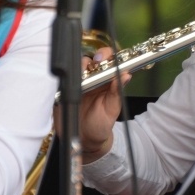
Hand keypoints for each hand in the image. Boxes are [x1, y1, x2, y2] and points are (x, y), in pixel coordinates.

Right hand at [74, 47, 130, 162]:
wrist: (83, 139)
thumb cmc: (101, 124)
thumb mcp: (111, 109)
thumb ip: (117, 92)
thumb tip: (127, 75)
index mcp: (107, 81)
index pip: (110, 61)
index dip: (108, 56)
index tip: (106, 59)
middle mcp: (94, 78)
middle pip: (93, 59)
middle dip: (95, 57)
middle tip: (96, 63)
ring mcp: (79, 82)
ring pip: (78, 64)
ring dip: (81, 66)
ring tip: (84, 77)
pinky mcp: (66, 88)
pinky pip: (66, 77)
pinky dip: (68, 76)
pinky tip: (72, 83)